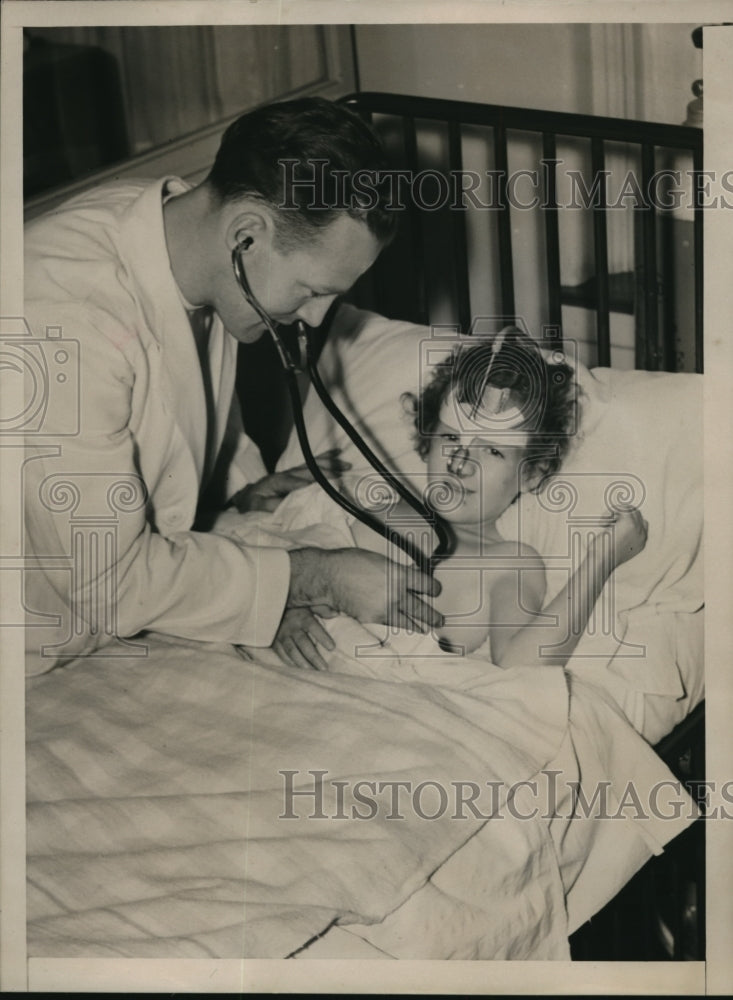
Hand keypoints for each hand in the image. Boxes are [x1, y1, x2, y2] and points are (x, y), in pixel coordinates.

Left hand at [228, 450, 350, 512]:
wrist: (249, 495)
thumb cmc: (253, 502)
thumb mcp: (256, 506)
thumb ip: (269, 505)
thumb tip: (285, 505)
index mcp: (278, 482)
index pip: (294, 482)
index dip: (305, 484)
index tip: (319, 488)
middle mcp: (288, 473)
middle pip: (308, 470)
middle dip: (325, 471)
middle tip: (341, 474)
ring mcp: (294, 471)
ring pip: (313, 465)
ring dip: (330, 464)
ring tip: (346, 465)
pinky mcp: (298, 472)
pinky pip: (314, 464)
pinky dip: (326, 458)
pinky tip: (337, 453)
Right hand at [273, 606, 336, 670]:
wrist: (271, 610)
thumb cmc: (297, 609)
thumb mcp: (310, 605)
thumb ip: (322, 609)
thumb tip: (336, 613)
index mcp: (302, 617)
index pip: (313, 627)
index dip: (322, 637)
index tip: (332, 647)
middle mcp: (292, 627)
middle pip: (303, 643)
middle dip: (314, 657)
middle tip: (324, 668)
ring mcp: (282, 636)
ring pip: (292, 651)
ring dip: (302, 663)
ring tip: (313, 671)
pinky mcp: (274, 643)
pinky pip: (282, 655)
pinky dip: (291, 663)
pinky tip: (299, 670)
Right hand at [288, 547, 442, 632]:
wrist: (329, 578)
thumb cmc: (351, 562)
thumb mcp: (380, 560)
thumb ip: (396, 571)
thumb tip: (410, 575)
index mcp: (399, 575)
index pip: (426, 584)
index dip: (434, 588)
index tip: (436, 590)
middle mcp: (396, 593)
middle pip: (421, 608)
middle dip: (432, 615)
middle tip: (440, 620)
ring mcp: (385, 608)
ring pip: (407, 620)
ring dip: (418, 625)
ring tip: (426, 628)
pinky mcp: (373, 618)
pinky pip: (390, 623)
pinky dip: (398, 625)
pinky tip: (403, 626)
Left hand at [605, 507, 647, 567]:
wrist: (601, 560)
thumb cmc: (603, 556)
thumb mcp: (617, 547)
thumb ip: (623, 537)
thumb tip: (616, 524)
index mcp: (641, 542)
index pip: (642, 523)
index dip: (628, 519)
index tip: (614, 522)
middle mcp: (642, 535)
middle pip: (636, 513)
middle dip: (621, 515)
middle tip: (607, 524)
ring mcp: (637, 528)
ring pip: (629, 509)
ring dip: (615, 513)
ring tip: (605, 524)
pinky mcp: (629, 522)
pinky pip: (621, 508)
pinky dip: (610, 512)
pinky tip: (603, 522)